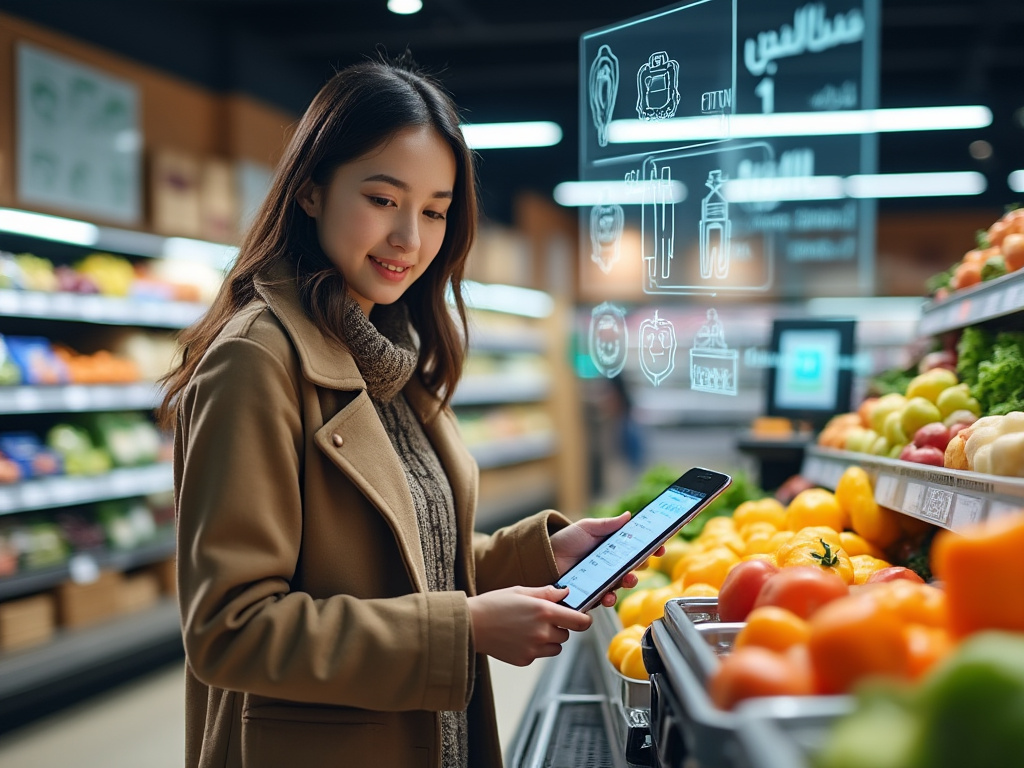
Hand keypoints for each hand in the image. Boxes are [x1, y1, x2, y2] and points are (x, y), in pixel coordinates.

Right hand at [467, 585, 591, 665]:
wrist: (470, 625)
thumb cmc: (494, 604)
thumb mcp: (521, 591)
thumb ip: (547, 592)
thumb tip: (566, 593)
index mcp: (544, 611)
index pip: (580, 622)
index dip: (584, 620)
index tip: (581, 618)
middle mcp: (542, 632)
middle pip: (567, 634)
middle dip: (560, 627)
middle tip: (541, 619)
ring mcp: (534, 648)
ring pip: (556, 647)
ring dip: (549, 639)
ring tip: (529, 629)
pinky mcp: (525, 660)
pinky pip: (540, 655)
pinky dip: (535, 648)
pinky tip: (518, 637)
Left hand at [550, 511, 665, 608]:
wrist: (547, 556)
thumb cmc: (567, 540)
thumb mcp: (588, 527)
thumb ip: (608, 524)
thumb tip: (629, 516)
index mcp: (614, 547)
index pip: (638, 548)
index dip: (652, 548)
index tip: (660, 547)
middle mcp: (612, 564)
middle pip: (635, 567)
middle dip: (643, 566)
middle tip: (644, 563)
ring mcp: (604, 580)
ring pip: (623, 584)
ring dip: (629, 583)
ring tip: (628, 580)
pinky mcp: (594, 593)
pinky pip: (606, 598)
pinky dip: (610, 598)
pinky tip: (608, 596)